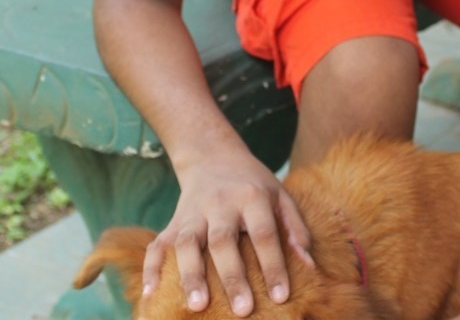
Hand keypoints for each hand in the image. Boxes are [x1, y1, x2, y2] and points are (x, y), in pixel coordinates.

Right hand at [142, 149, 313, 316]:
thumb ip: (295, 228)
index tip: (281, 296)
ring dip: (191, 275)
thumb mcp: (280, 195)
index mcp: (252, 196)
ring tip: (197, 306)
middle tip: (242, 310)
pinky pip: (157, 244)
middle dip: (232, 276)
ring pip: (187, 242)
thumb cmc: (253, 184)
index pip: (264, 233)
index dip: (274, 264)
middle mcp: (220, 203)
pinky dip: (152, 268)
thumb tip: (309, 266)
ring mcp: (193, 212)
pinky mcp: (173, 221)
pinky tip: (151, 294)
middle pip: (223, 240)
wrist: (213, 156)